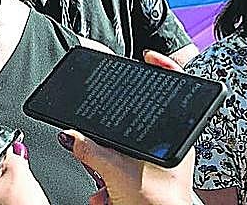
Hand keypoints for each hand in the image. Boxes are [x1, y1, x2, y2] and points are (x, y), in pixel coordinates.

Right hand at [60, 50, 195, 204]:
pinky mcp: (148, 180)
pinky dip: (110, 182)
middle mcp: (170, 146)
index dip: (164, 66)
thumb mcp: (117, 172)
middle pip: (136, 121)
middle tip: (101, 146)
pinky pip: (122, 169)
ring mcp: (159, 163)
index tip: (147, 57)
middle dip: (109, 139)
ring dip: (106, 167)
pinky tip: (107, 196)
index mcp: (174, 136)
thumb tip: (71, 136)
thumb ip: (90, 149)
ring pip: (125, 149)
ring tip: (107, 185)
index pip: (175, 88)